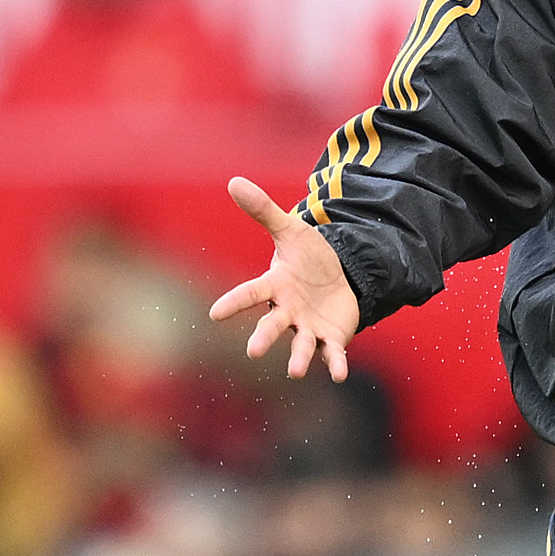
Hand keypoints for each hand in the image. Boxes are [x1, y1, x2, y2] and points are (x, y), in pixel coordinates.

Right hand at [206, 176, 362, 382]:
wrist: (338, 277)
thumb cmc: (307, 257)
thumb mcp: (291, 230)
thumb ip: (264, 210)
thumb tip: (234, 181)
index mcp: (275, 286)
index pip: (250, 293)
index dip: (234, 303)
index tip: (215, 314)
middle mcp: (288, 311)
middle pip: (273, 324)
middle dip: (264, 337)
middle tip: (252, 352)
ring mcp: (309, 326)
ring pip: (301, 344)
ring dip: (299, 358)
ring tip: (296, 371)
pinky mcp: (332, 337)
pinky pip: (333, 353)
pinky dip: (336, 363)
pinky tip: (340, 374)